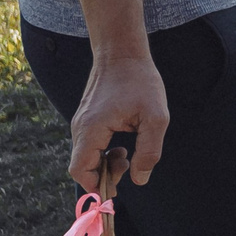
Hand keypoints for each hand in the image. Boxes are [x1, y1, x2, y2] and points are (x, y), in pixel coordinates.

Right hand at [69, 53, 166, 188]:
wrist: (122, 51)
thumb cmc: (140, 80)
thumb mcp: (155, 117)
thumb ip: (149, 151)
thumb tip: (139, 179)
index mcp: (92, 128)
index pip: (80, 170)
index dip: (96, 184)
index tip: (118, 184)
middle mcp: (80, 127)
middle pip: (82, 166)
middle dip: (104, 174)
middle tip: (129, 163)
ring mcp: (81, 122)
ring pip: (85, 156)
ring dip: (105, 162)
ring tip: (128, 152)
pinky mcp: (86, 118)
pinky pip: (89, 145)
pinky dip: (103, 151)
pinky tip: (122, 142)